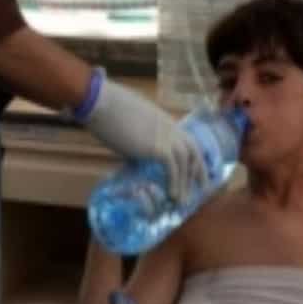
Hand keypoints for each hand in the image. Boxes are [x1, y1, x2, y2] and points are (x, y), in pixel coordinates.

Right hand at [76, 72, 207, 202]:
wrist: (101, 102)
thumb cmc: (107, 109)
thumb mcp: (129, 124)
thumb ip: (137, 139)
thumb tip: (134, 158)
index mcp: (163, 119)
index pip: (186, 138)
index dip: (192, 154)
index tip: (194, 169)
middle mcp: (169, 127)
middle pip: (193, 148)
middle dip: (199, 169)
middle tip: (201, 188)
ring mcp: (165, 135)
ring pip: (186, 160)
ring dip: (186, 181)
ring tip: (182, 200)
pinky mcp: (157, 146)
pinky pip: (173, 168)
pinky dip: (175, 182)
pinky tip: (173, 194)